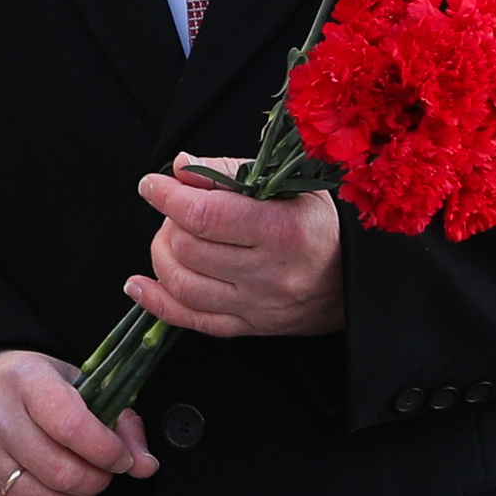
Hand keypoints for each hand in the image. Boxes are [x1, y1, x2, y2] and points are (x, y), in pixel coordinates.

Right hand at [0, 349, 155, 495]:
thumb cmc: (25, 384)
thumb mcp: (73, 383)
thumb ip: (116, 421)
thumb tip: (144, 465)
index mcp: (26, 380)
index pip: (74, 428)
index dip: (108, 453)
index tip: (120, 459)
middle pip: (61, 473)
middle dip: (96, 483)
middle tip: (100, 475)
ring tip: (79, 492)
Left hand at [128, 154, 343, 336]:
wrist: (357, 281)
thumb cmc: (319, 224)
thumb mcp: (289, 184)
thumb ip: (231, 171)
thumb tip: (179, 167)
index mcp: (283, 230)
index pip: (207, 215)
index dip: (169, 197)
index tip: (153, 184)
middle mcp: (271, 273)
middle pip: (190, 250)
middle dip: (169, 224)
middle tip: (176, 211)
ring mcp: (258, 305)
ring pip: (184, 286)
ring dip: (161, 257)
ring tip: (168, 238)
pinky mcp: (249, 327)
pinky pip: (192, 321)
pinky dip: (156, 303)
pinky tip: (138, 284)